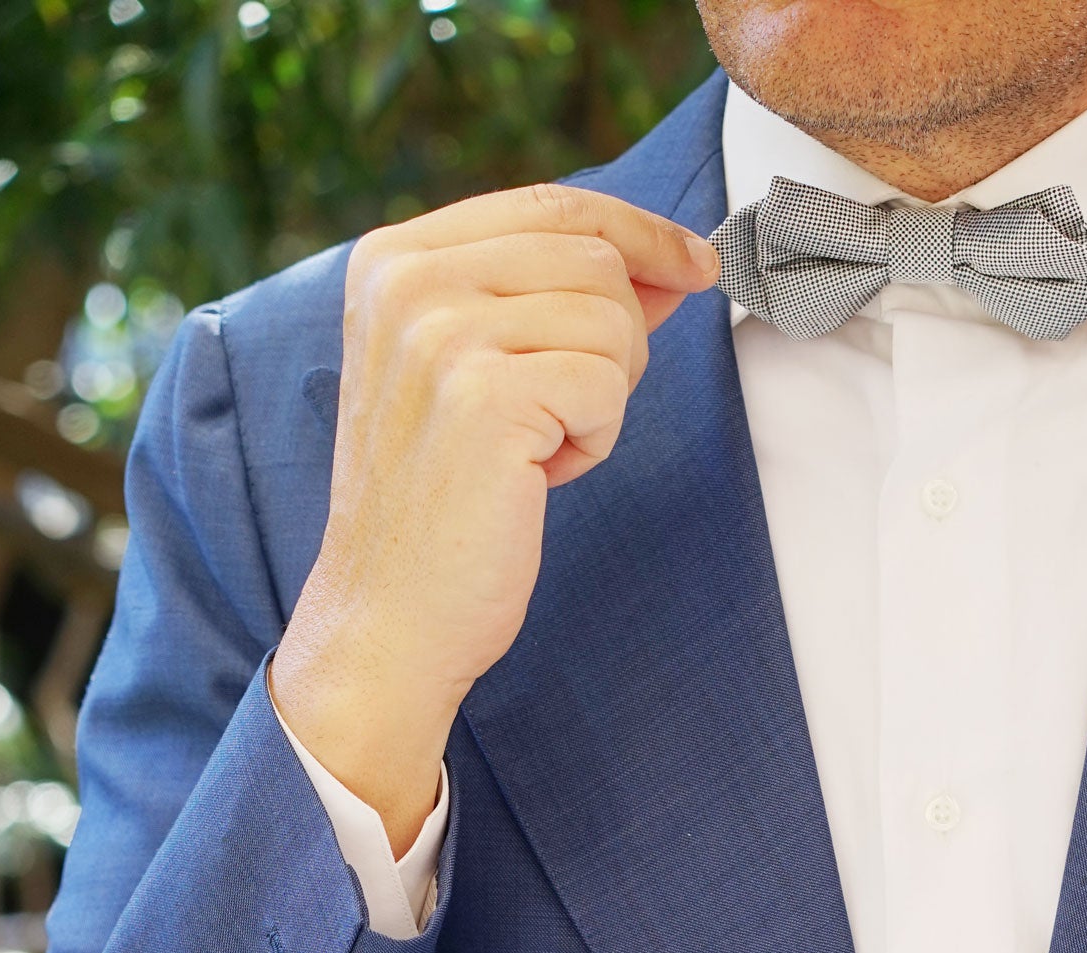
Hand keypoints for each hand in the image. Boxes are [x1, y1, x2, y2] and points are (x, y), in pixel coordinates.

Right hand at [272, 184, 720, 850]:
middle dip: (617, 340)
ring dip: (604, 396)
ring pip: (610, 317)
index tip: (696, 265)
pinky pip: (608, 383)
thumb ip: (554, 303)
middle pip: (593, 254)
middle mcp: (408, 278)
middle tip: (570, 416)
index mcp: (394, 259)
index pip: (552, 203)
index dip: (640, 230)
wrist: (390, 616)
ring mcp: (441, 332)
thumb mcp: (481, 375)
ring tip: (539, 451)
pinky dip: (596, 439)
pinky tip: (540, 476)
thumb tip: (668, 263)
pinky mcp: (485, 395)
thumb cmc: (444, 506)